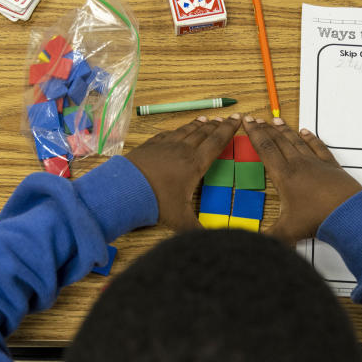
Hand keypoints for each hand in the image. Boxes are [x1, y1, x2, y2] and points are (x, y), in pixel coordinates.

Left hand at [125, 114, 241, 230]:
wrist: (124, 189)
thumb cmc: (157, 202)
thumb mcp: (180, 220)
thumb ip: (197, 229)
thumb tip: (213, 242)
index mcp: (195, 164)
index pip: (216, 143)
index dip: (229, 130)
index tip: (237, 119)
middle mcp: (183, 150)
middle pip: (203, 133)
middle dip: (216, 125)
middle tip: (224, 119)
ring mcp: (165, 145)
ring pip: (186, 131)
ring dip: (197, 125)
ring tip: (205, 120)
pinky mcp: (150, 145)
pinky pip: (167, 134)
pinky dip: (176, 130)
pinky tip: (176, 131)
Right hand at [244, 116, 361, 243]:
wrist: (348, 214)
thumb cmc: (317, 219)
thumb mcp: (287, 232)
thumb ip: (268, 237)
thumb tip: (251, 243)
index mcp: (284, 175)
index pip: (265, 149)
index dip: (254, 134)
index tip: (247, 121)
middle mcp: (299, 164)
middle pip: (279, 141)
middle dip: (265, 129)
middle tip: (256, 119)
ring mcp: (316, 163)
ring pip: (297, 141)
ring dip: (285, 130)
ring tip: (276, 120)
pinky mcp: (331, 166)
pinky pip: (318, 147)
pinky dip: (311, 138)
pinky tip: (306, 132)